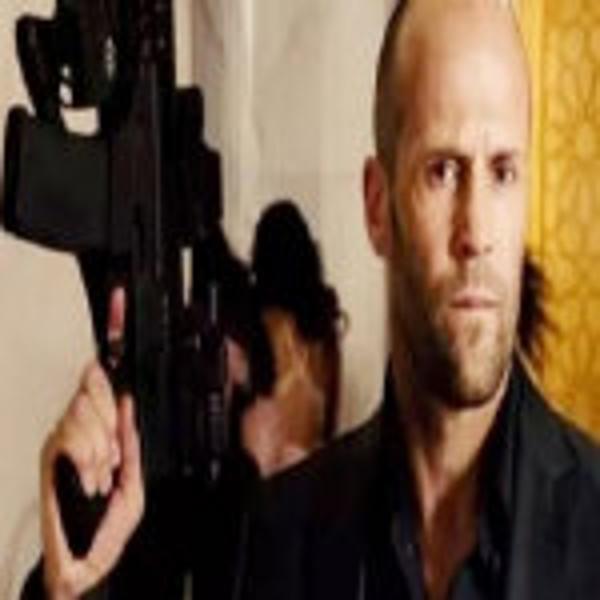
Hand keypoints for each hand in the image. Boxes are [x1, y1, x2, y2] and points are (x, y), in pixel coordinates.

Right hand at [40, 288, 144, 598]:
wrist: (83, 558)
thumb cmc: (109, 516)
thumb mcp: (135, 474)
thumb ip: (132, 437)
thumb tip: (129, 400)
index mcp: (108, 421)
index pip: (110, 370)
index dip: (115, 333)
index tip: (120, 301)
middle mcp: (84, 419)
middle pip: (100, 384)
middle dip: (112, 419)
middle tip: (112, 456)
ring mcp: (64, 432)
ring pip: (89, 411)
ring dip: (104, 448)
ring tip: (102, 473)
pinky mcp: (50, 448)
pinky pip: (77, 437)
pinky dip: (90, 461)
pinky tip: (89, 477)